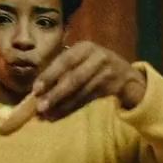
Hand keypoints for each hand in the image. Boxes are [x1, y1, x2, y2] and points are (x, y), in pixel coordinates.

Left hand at [31, 42, 146, 120]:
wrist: (127, 75)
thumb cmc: (94, 65)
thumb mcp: (82, 58)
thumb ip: (62, 69)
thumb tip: (36, 89)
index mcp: (85, 47)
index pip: (65, 61)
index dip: (49, 75)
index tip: (36, 90)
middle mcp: (97, 57)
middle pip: (74, 78)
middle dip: (56, 94)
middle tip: (40, 107)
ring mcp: (107, 73)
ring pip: (81, 92)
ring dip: (62, 105)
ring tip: (46, 115)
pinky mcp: (113, 87)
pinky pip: (88, 100)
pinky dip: (71, 109)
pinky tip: (59, 115)